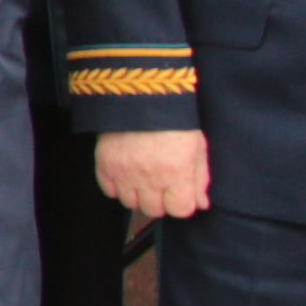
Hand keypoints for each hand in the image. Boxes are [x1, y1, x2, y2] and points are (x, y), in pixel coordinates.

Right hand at [98, 129, 212, 221]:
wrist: (142, 95)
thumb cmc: (176, 121)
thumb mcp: (197, 147)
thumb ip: (200, 179)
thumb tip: (201, 204)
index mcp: (176, 173)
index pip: (180, 210)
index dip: (182, 204)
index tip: (180, 193)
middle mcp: (149, 178)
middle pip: (154, 210)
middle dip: (161, 201)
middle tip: (162, 185)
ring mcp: (124, 172)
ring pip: (130, 203)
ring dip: (138, 195)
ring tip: (143, 179)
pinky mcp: (104, 164)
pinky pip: (109, 191)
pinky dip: (117, 187)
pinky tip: (126, 175)